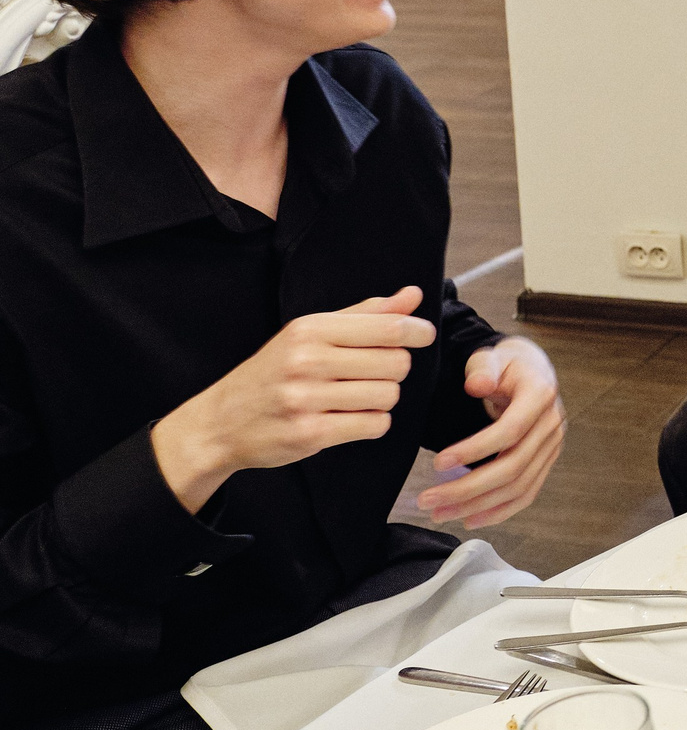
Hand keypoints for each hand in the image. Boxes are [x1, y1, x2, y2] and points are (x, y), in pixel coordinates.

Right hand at [151, 285, 439, 514]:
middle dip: (393, 370)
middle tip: (371, 373)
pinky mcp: (309, 434)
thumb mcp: (309, 333)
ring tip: (356, 397)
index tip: (424, 335)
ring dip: (382, 399)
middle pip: (395, 364)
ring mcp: (306, 399)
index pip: (387, 328)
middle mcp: (306, 361)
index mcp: (309, 330)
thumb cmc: (274, 372)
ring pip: (388, 396)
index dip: (417, 332)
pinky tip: (350, 418)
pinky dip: (372, 423)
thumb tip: (412, 295)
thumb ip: (365, 315)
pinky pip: (374, 425)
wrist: (219, 422)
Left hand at [416, 337, 564, 528]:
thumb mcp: (491, 357)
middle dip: (468, 488)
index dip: (474, 450)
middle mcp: (552, 423)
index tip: (438, 463)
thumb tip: (477, 384)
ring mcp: (551, 446)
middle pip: (513, 467)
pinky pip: (526, 493)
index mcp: (541, 394)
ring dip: (478, 505)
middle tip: (428, 499)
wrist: (530, 371)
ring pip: (518, 486)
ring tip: (440, 512)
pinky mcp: (545, 461)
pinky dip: (499, 511)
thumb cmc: (505, 365)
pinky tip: (470, 518)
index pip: (510, 431)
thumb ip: (483, 368)